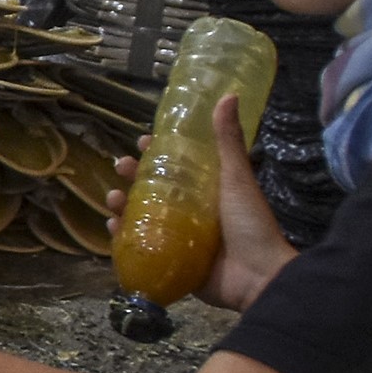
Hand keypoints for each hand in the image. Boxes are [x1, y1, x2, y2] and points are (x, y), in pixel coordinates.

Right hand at [105, 97, 294, 311]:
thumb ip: (228, 141)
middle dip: (132, 178)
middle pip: (153, 190)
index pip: (177, 166)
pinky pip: (140, 247)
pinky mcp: (170, 261)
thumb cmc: (251, 224)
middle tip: (121, 168)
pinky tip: (112, 228)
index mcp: (208, 192)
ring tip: (112, 200)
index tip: (143, 142)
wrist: (259, 277)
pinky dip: (122, 238)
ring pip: (142, 217)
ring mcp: (180, 238)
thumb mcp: (236, 178)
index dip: (157, 153)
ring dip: (121, 205)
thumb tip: (230, 95)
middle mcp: (192, 213)